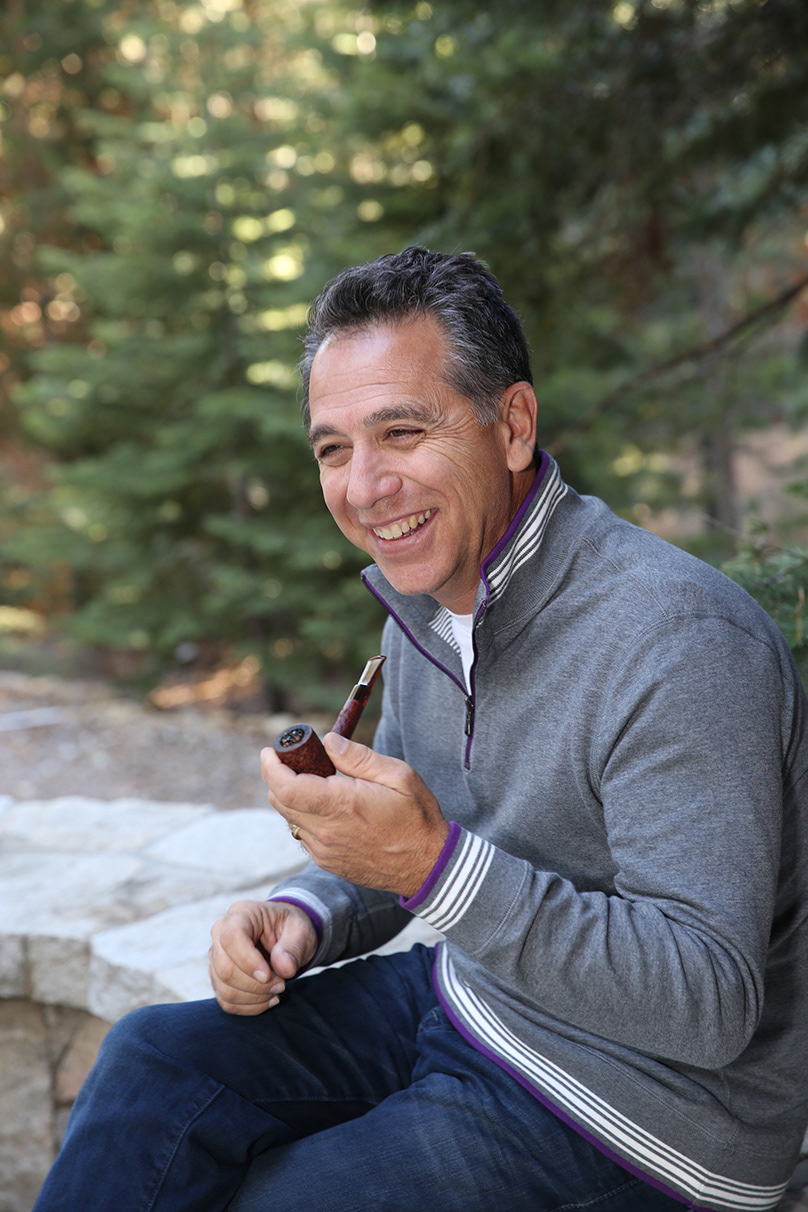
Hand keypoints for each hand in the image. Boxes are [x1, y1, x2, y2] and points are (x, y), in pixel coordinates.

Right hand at [208, 899, 317, 1015]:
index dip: (248, 961)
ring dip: (254, 997)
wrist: (285, 935)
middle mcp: (221, 933)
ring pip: (224, 989)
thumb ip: (293, 947)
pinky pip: (226, 1001)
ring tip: (277, 989)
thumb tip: (284, 968)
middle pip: (224, 968)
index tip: (269, 975)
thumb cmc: (291, 928)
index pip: (231, 938)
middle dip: (255, 985)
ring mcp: (216, 956)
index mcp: (241, 914)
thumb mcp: (301, 931)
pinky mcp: (218, 977)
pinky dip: (249, 1006)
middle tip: (282, 983)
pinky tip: (268, 998)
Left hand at [261, 732, 450, 897]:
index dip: (271, 766)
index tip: (271, 751)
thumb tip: (328, 742)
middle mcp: (326, 831)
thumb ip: (359, 757)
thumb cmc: (417, 817)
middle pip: (279, 801)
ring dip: (293, 796)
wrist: (427, 865)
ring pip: (289, 818)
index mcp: (341, 805)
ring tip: (318, 781)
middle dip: (279, 776)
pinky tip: (329, 806)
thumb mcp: (398, 776)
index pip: (285, 787)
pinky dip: (306, 815)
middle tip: (297, 760)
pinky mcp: (328, 861)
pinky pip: (304, 833)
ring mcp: (324, 850)